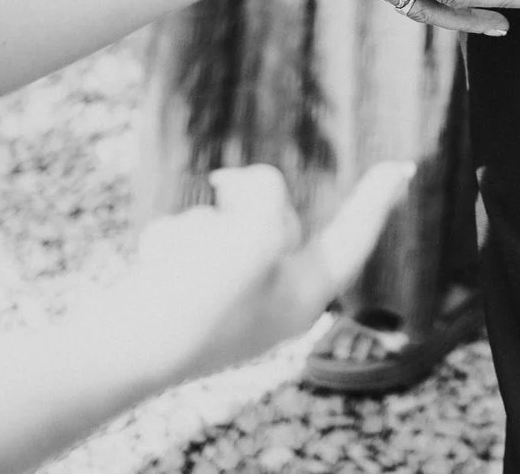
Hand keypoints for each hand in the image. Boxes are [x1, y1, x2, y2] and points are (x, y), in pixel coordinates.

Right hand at [90, 161, 411, 389]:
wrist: (118, 352)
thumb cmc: (197, 298)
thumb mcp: (254, 233)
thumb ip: (266, 197)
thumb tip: (237, 189)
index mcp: (303, 297)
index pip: (353, 238)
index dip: (377, 199)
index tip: (402, 168)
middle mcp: (272, 304)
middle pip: (276, 221)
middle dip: (244, 207)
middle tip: (223, 201)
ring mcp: (228, 304)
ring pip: (224, 225)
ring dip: (197, 229)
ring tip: (176, 261)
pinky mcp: (186, 299)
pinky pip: (185, 242)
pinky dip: (169, 245)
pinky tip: (153, 268)